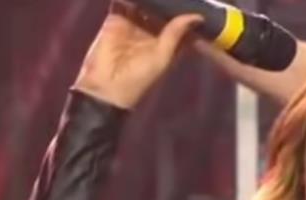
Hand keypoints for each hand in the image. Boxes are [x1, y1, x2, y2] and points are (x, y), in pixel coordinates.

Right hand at [73, 1, 202, 108]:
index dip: (184, 10)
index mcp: (167, 42)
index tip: (195, 0)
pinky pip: (123, 2)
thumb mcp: (162, 56)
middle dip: (167, 1)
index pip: (178, 21)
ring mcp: (134, 23)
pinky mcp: (116, 18)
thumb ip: (175, 34)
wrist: (107, 85)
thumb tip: (197, 17)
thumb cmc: (140, 76)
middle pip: (161, 9)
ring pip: (143, 3)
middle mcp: (152, 30)